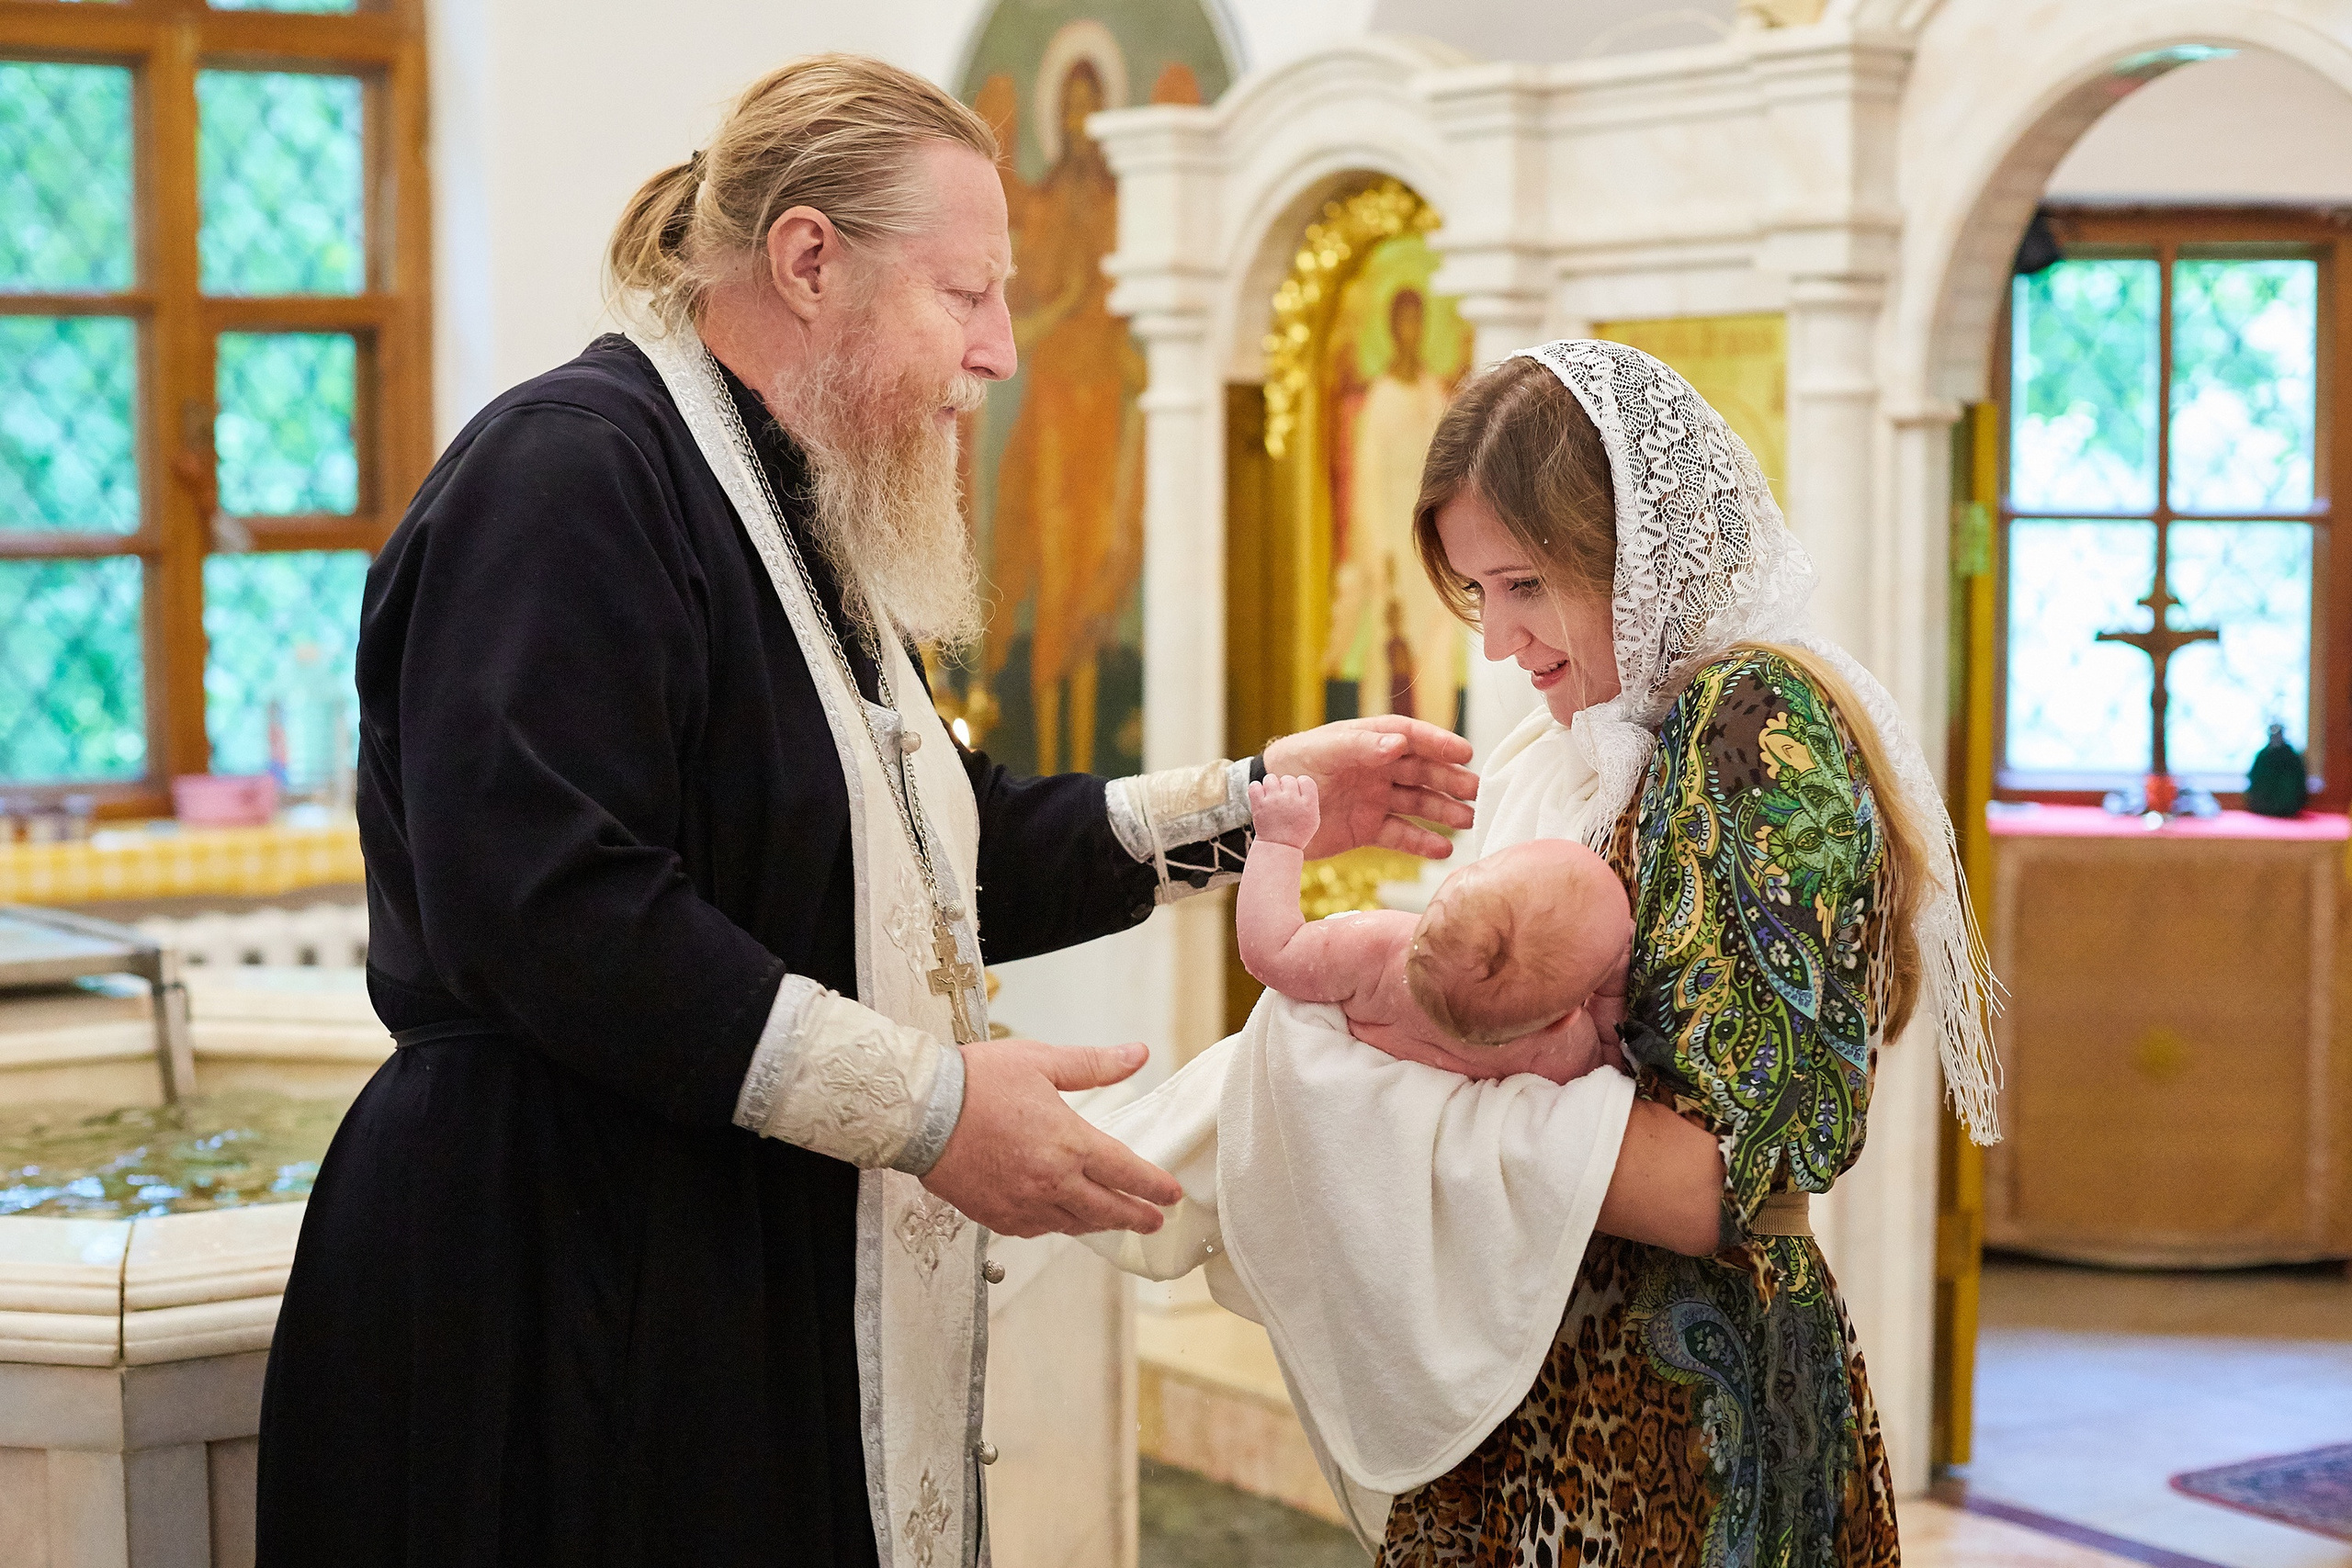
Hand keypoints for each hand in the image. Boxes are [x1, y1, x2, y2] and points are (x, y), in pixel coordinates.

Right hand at [920, 1038, 1184, 1237]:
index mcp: (1069, 1143)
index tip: (1171, 1194)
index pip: (1126, 1172)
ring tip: (1113, 1220)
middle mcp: (1051, 1181)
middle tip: (1154, 1221)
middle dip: (1136, 1216)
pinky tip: (1063, 1218)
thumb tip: (1138, 1055)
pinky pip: (1038, 1229)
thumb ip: (1095, 1065)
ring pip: (1074, 1223)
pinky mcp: (997, 1215)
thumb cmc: (976, 1082)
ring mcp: (1023, 1203)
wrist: (920, 1111)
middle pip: (1108, 1209)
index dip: (1154, 1186)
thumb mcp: (1042, 1062)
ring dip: (1099, 1223)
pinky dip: (1058, 1224)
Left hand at [1247, 775, 1320, 849]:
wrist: (1279, 847)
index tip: (1297, 797)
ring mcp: (1274, 801)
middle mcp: (1292, 799)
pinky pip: (1255, 785)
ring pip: (1270, 778)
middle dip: (1285, 788)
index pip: (1306, 780)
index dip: (1301, 786)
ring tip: (1272, 799)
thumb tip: (1300, 780)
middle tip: (1283, 802)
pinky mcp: (1259, 805)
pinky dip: (1256, 789)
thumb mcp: (1313, 818)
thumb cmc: (1297, 832)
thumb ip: (1310, 798)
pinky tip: (1260, 797)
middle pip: (1288, 778)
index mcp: (1308, 803)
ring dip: (1270, 786)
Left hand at [1260, 715, 1477, 859]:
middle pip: (1422, 772)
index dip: (1439, 743)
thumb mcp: (1322, 752)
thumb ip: (1361, 747)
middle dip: (1450, 781)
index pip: (1411, 738)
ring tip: (1469, 821)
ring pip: (1417, 804)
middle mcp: (1376, 769)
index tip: (1466, 753)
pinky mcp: (1367, 829)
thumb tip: (1399, 744)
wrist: (1263, 812)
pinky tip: (1442, 849)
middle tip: (1478, 792)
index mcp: (1367, 741)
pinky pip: (1400, 835)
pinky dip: (1421, 842)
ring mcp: (1374, 800)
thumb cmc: (1289, 769)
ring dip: (1444, 811)